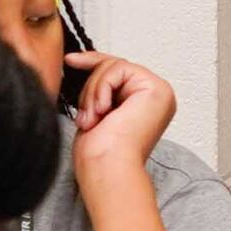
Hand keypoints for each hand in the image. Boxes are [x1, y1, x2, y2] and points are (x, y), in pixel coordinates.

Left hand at [64, 49, 176, 175]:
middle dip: (91, 87)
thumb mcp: (95, 112)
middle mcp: (157, 96)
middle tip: (84, 116)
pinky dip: (101, 88)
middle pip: (115, 67)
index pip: (119, 72)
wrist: (107, 169)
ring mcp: (159, 92)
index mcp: (145, 104)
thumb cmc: (99, 154)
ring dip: (93, 92)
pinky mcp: (156, 89)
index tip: (70, 60)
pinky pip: (118, 69)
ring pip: (114, 67)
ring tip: (91, 118)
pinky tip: (102, 111)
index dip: (94, 62)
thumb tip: (84, 63)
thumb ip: (100, 89)